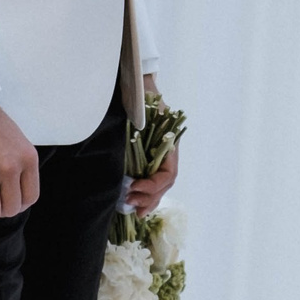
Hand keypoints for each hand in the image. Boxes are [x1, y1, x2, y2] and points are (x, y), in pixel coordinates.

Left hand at [124, 78, 178, 214]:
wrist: (141, 88)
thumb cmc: (143, 98)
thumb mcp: (142, 110)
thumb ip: (140, 124)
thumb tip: (133, 139)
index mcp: (170, 145)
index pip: (167, 174)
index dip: (152, 185)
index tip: (133, 186)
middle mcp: (168, 154)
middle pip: (164, 185)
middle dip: (148, 197)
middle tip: (129, 202)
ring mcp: (161, 158)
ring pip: (160, 187)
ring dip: (148, 201)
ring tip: (134, 211)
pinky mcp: (150, 160)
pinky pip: (153, 183)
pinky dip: (147, 196)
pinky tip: (137, 206)